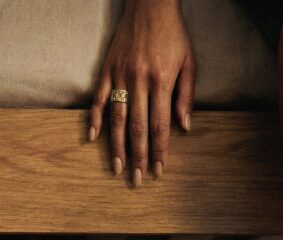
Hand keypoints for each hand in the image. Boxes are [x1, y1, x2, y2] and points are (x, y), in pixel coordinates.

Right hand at [89, 0, 194, 186]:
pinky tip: (93, 138)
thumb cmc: (173, 34)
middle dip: (138, 156)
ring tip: (117, 167)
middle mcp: (139, 81)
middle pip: (137, 127)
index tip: (159, 170)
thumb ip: (186, 95)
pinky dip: (96, 119)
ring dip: (116, 146)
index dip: (159, 150)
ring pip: (117, 118)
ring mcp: (120, 75)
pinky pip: (99, 98)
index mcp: (162, 81)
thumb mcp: (189, 62)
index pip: (160, 125)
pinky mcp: (107, 69)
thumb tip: (185, 126)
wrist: (150, 5)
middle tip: (137, 179)